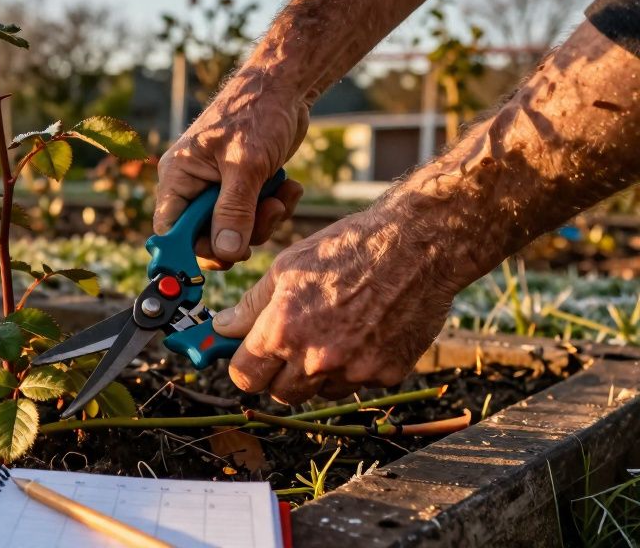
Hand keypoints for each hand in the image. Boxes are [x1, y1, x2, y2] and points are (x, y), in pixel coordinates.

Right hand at [154, 67, 305, 265]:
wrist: (286, 88)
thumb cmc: (256, 113)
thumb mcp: (245, 165)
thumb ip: (234, 211)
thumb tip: (226, 253)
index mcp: (179, 176)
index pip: (171, 230)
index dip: (192, 251)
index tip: (224, 260)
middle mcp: (194, 185)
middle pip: (207, 237)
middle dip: (241, 233)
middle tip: (267, 215)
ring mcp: (219, 188)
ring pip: (235, 231)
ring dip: (264, 220)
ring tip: (281, 195)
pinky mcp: (244, 188)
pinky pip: (254, 217)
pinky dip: (275, 208)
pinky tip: (289, 187)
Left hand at [211, 207, 460, 404]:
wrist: (417, 245)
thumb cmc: (349, 248)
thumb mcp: (287, 266)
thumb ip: (251, 306)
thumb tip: (222, 328)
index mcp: (283, 330)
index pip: (245, 377)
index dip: (245, 367)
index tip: (251, 357)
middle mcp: (317, 359)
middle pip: (280, 393)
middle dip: (279, 374)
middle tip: (291, 343)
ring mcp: (354, 371)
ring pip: (319, 392)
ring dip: (316, 373)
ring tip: (331, 330)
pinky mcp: (387, 375)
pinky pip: (356, 384)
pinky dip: (353, 367)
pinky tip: (362, 332)